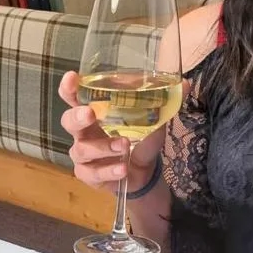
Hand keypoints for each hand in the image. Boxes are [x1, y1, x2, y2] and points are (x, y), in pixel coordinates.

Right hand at [58, 71, 163, 194]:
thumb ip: (165, 104)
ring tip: (124, 145)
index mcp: (95, 112)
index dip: (69, 87)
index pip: (74, 96)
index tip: (72, 77)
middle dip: (78, 116)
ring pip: (82, 149)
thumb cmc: (140, 140)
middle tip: (90, 114)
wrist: (144, 174)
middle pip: (68, 121)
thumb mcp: (154, 121)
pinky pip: (93, 173)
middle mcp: (84, 131)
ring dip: (103, 147)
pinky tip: (122, 168)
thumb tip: (184, 83)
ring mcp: (84, 154)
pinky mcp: (89, 174)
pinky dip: (109, 170)